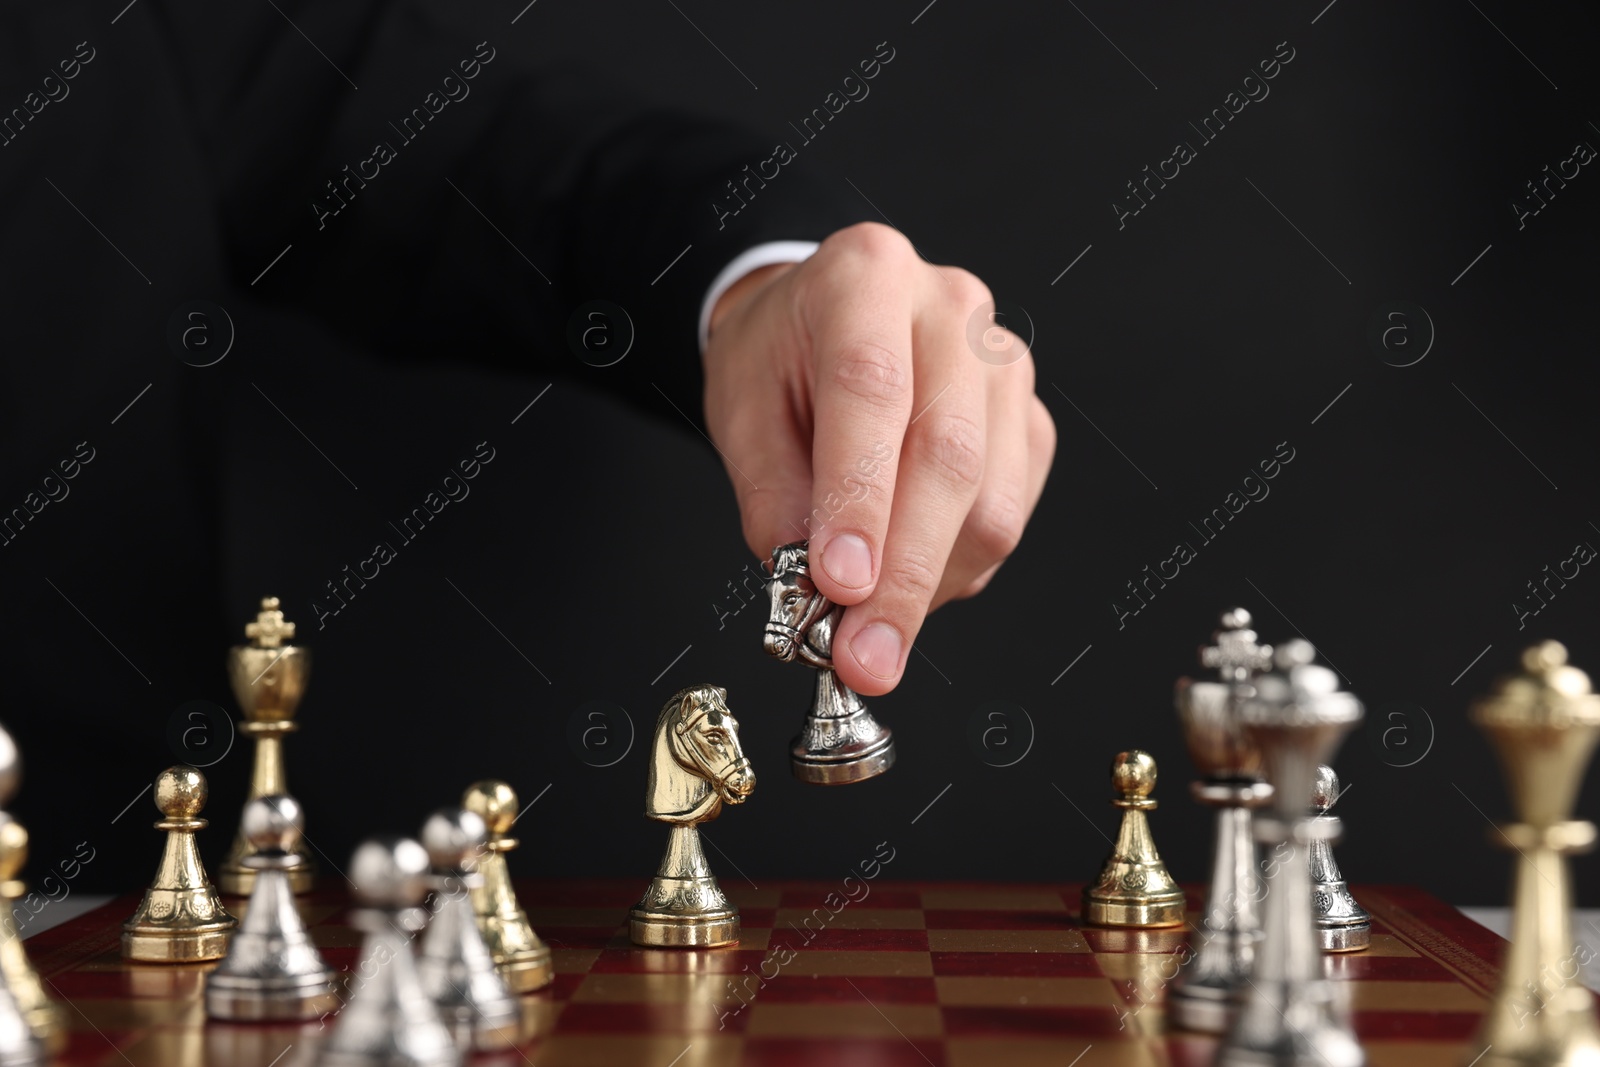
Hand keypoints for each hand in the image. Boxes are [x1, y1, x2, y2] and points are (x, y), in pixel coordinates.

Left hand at [703, 222, 1055, 695]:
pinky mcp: (1028, 419)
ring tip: (871, 627)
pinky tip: (906, 582)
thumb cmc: (780, 357)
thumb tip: (811, 586)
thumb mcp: (740, 407)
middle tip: (865, 656)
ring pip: (991, 498)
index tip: (840, 585)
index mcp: (866, 276)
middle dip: (903, 574)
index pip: (871, 390)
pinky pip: (1010, 515)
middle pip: (948, 453)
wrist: (822, 318)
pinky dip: (956, 570)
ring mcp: (1003, 363)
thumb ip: (771, 492)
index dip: (859, 496)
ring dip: (929, 584)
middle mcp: (950, 308)